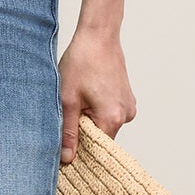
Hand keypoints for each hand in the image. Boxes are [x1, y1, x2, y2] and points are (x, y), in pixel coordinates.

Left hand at [57, 24, 135, 164]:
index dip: (79, 150)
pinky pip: (110, 114)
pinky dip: (97, 110)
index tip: (65, 145)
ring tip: (78, 100)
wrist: (98, 36)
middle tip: (68, 114)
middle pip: (101, 138)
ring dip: (89, 119)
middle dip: (83, 132)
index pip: (96, 150)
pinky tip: (87, 94)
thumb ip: (68, 132)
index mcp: (112, 118)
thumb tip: (67, 159)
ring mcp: (129, 106)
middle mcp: (126, 115)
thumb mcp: (67, 100)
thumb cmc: (82, 62)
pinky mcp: (126, 98)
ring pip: (104, 125)